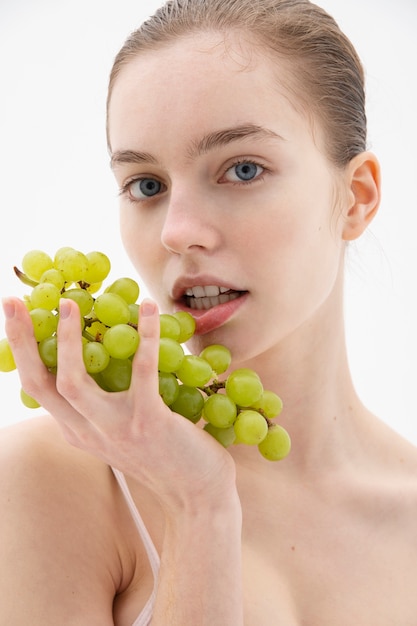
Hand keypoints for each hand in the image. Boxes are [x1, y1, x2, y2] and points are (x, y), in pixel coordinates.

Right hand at [3, 297, 237, 511]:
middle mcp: (87, 432)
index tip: (16, 317)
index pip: (38, 389)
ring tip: (70, 304)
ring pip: (73, 382)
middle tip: (12, 302)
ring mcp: (115, 429)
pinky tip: (148, 308)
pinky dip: (144, 336)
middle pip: (39, 385)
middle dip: (22, 341)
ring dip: (69, 339)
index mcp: (78, 431)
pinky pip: (141, 371)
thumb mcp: (120, 436)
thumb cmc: (163, 457)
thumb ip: (102, 409)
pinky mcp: (148, 422)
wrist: (197, 496)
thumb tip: (101, 362)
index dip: (23, 352)